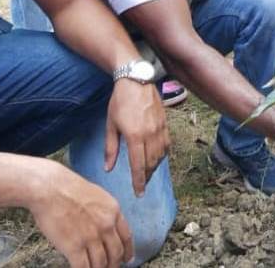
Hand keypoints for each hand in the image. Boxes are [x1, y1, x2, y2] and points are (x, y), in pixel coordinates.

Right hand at [29, 160, 132, 267]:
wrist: (50, 188)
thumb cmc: (69, 188)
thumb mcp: (98, 196)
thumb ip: (105, 213)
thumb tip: (108, 228)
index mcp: (114, 211)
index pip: (127, 237)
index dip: (128, 251)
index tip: (127, 260)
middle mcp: (107, 225)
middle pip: (116, 253)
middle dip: (114, 264)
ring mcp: (91, 237)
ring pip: (101, 263)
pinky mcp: (74, 247)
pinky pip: (83, 267)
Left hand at [105, 79, 169, 196]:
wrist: (136, 80)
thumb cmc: (119, 102)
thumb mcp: (110, 125)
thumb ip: (110, 149)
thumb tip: (108, 169)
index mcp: (135, 136)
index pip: (138, 166)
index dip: (138, 182)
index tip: (138, 193)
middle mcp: (150, 134)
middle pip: (151, 163)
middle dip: (146, 176)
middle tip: (141, 184)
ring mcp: (160, 129)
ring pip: (160, 156)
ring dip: (154, 167)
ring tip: (147, 172)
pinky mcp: (165, 123)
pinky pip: (166, 145)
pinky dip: (162, 155)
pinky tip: (156, 157)